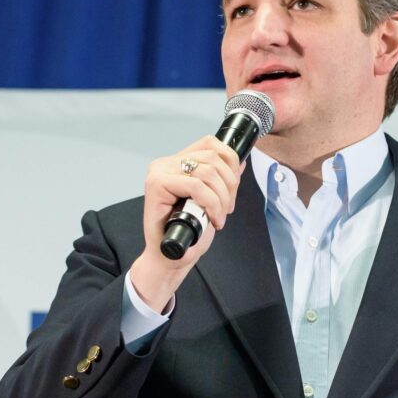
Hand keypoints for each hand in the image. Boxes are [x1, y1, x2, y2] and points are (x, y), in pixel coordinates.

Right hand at [129, 136, 245, 311]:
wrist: (170, 255)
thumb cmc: (187, 230)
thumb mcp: (212, 199)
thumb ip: (221, 179)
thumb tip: (240, 163)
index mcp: (178, 161)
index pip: (210, 143)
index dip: (230, 161)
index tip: (234, 186)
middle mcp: (166, 163)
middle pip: (213, 158)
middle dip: (230, 185)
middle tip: (228, 208)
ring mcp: (160, 172)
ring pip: (207, 172)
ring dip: (222, 197)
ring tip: (219, 216)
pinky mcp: (156, 184)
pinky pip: (195, 186)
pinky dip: (211, 203)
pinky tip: (212, 218)